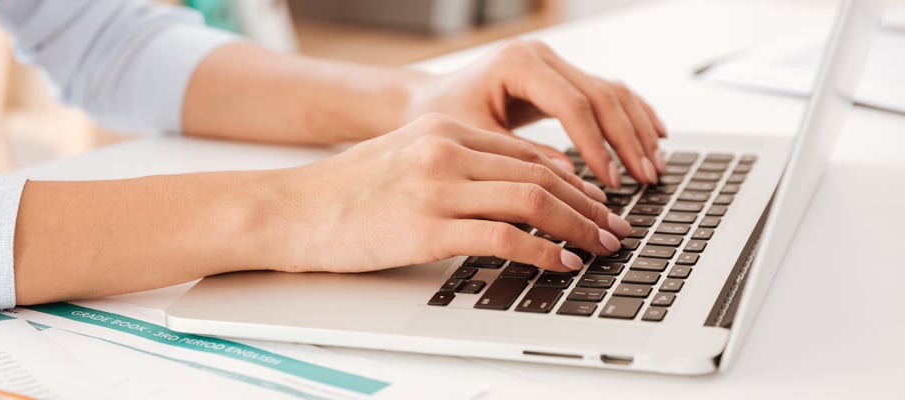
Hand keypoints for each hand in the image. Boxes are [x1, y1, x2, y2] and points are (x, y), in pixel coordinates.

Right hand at [268, 113, 631, 273]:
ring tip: (600, 247)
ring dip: (577, 227)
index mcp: (442, 130)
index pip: (526, 151)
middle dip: (587, 205)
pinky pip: (503, 239)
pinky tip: (560, 263)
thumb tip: (509, 187)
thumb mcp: (403, 158)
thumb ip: (454, 164)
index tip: (595, 203)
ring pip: (531, 201)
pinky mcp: (427, 228)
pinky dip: (542, 252)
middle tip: (614, 228)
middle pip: (540, 173)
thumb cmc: (342, 193)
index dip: (572, 179)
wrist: (291, 211)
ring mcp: (436, 188)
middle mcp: (445, 151)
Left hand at [404, 40, 667, 186]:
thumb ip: (523, 158)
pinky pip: (606, 93)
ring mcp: (554, 63)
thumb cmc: (441, 118)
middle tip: (645, 178)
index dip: (596, 144)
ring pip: (611, 92)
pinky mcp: (561, 77)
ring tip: (653, 168)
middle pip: (600, 96)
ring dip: (637, 130)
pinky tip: (655, 138)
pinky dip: (633, 116)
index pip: (572, 104)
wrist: (424, 102)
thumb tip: (573, 183)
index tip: (611, 179)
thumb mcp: (476, 140)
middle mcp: (541, 56)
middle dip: (627, 140)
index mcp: (517, 64)